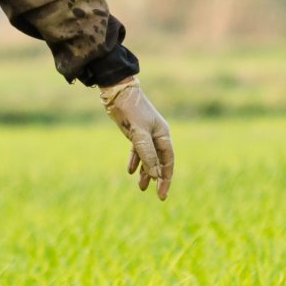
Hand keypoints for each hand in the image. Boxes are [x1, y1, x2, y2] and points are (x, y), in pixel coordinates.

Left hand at [98, 77, 173, 199]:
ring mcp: (146, 134)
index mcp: (163, 135)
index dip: (165, 178)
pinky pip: (138, 150)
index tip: (162, 194)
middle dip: (157, 178)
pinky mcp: (135, 132)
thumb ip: (146, 153)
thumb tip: (154, 173)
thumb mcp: (139, 134)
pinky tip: (130, 171)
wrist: (117, 92)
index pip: (167, 162)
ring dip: (145, 171)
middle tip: (154, 194)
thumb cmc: (131, 110)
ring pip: (148, 157)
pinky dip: (135, 160)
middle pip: (160, 161)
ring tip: (140, 186)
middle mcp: (157, 135)